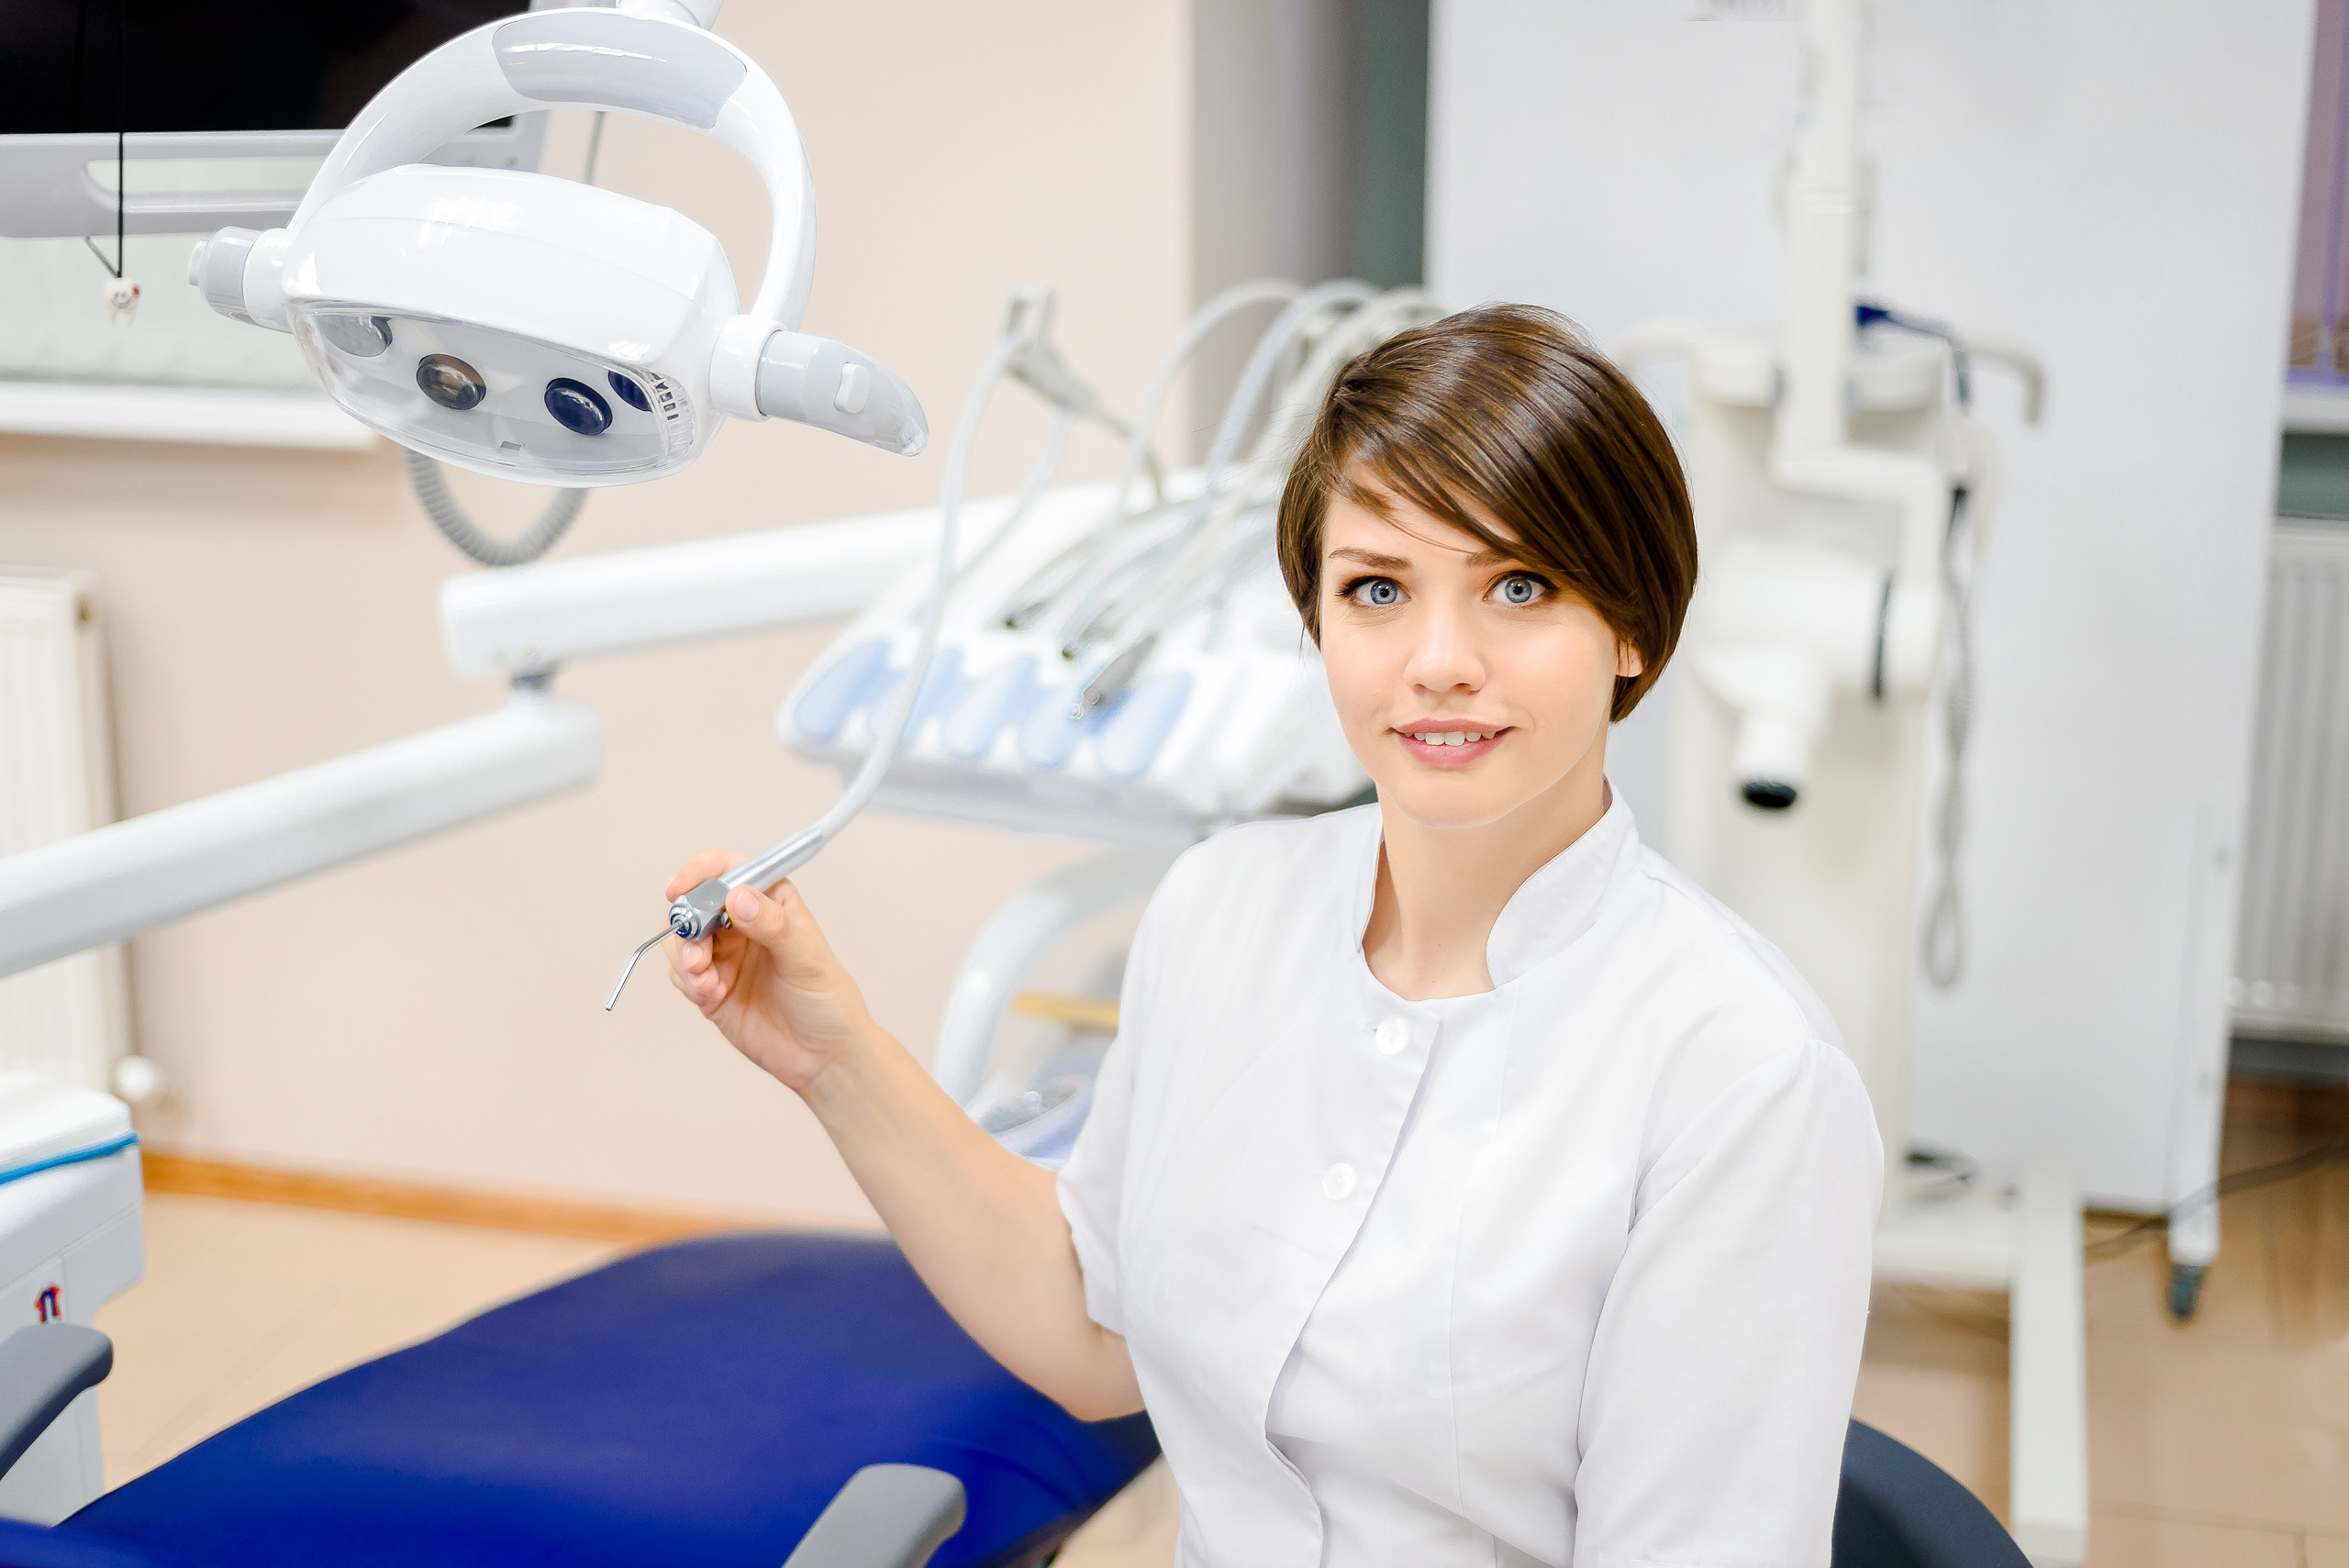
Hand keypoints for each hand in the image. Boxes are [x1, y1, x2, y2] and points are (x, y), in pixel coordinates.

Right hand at [662, 849, 876, 1092]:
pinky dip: (689, 982)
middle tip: (697, 953)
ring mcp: (724, 956)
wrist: (823, 1056)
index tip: (679, 889)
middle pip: (694, 905)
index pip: (727, 870)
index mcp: (770, 902)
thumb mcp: (807, 959)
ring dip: (684, 957)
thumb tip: (738, 896)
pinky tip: (712, 995)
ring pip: (682, 941)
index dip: (699, 872)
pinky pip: (683, 975)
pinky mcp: (710, 988)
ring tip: (705, 979)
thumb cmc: (827, 1000)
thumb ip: (773, 926)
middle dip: (687, 925)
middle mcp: (742, 924)